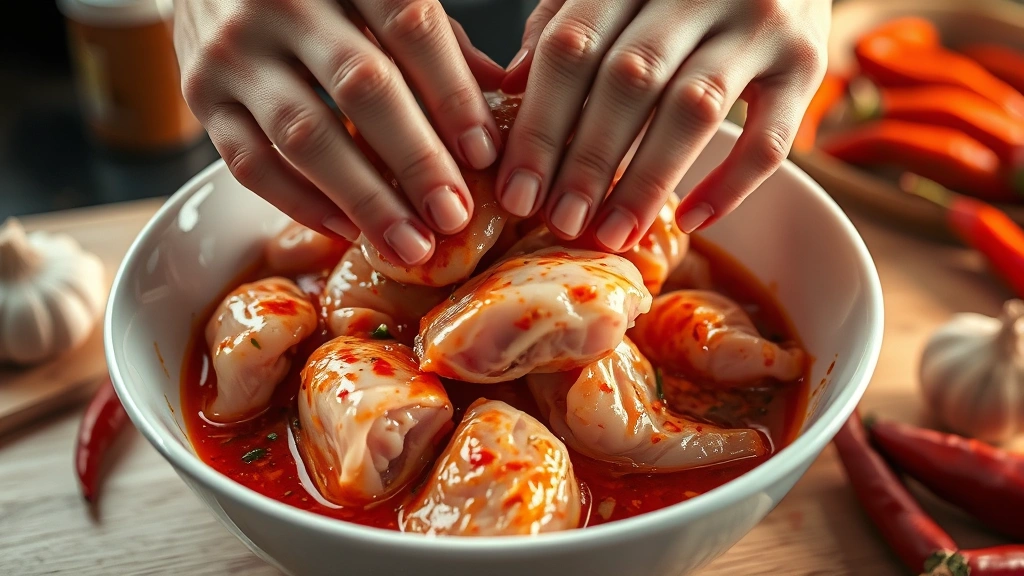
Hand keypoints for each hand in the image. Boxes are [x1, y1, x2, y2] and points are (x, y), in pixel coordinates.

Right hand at [173, 0, 505, 265]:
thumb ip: (435, 39)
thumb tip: (501, 94)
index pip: (409, 26)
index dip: (451, 93)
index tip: (484, 154)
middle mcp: (283, 1)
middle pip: (362, 86)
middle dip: (415, 159)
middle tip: (454, 215)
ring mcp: (233, 49)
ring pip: (305, 135)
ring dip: (364, 199)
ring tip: (411, 245)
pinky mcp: (198, 94)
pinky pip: (250, 163)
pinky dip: (302, 204)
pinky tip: (349, 232)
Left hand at [497, 0, 829, 249]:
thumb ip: (566, 22)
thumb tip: (511, 87)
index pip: (573, 47)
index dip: (539, 124)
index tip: (516, 191)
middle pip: (630, 80)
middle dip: (587, 161)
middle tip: (559, 223)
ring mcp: (760, 22)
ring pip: (695, 109)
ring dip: (646, 180)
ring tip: (611, 234)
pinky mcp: (808, 61)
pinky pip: (770, 137)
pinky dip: (729, 185)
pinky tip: (689, 221)